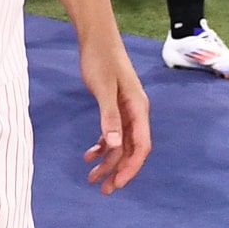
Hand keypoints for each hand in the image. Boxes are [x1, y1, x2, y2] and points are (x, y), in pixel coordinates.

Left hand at [78, 36, 150, 194]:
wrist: (97, 38)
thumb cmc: (101, 60)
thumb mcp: (103, 88)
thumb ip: (109, 116)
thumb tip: (113, 144)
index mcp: (138, 110)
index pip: (140, 146)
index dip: (130, 167)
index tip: (117, 183)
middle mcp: (136, 113)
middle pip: (130, 149)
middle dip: (118, 170)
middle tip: (104, 189)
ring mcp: (126, 110)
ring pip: (119, 144)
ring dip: (107, 162)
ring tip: (91, 178)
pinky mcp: (114, 106)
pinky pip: (111, 133)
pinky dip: (101, 146)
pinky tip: (89, 155)